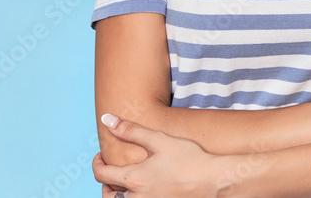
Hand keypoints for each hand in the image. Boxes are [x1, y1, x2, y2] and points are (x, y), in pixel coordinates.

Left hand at [93, 114, 230, 196]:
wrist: (214, 181)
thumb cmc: (189, 159)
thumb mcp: (159, 140)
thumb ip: (131, 130)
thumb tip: (106, 120)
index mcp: (134, 179)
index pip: (102, 174)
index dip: (97, 164)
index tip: (101, 156)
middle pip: (107, 195)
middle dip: (105, 183)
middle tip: (110, 172)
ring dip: (116, 194)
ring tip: (124, 183)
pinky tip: (143, 189)